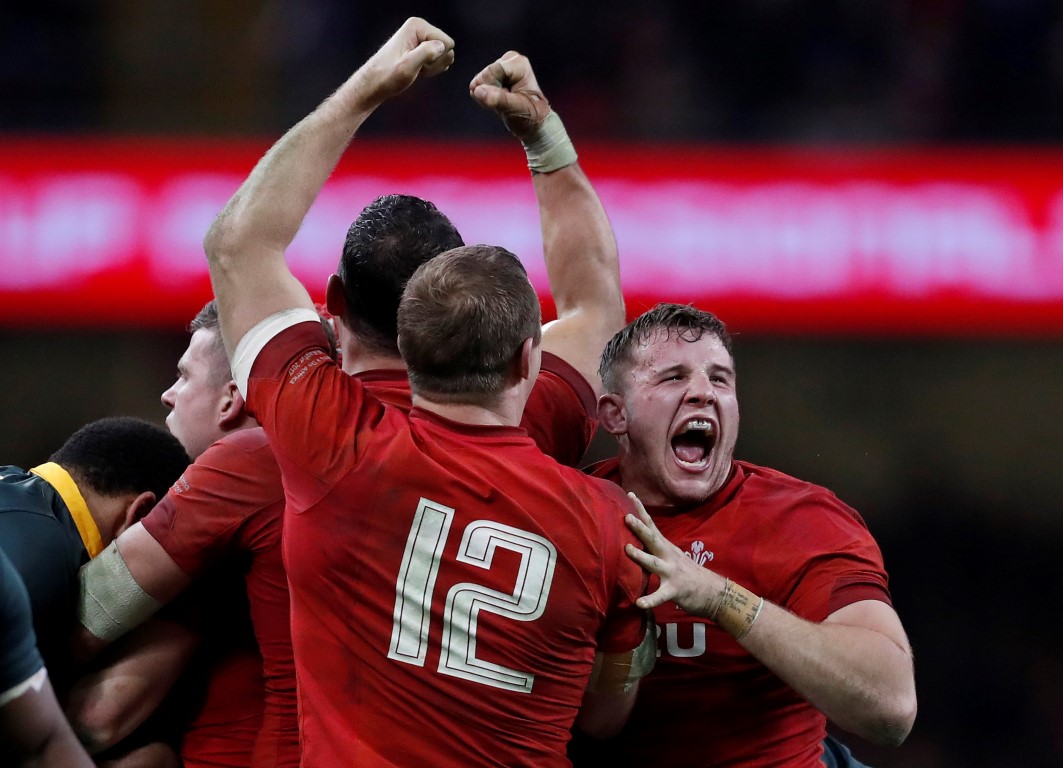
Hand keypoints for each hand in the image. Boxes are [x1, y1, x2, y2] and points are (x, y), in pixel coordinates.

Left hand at [358, 17, 454, 106]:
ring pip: (444, 55)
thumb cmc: (387, 76)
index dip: (436, 58)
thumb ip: (426, 54)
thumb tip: (442, 46)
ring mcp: (421, 37)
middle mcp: (420, 27)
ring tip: (415, 68)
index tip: (418, 63)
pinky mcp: (421, 47)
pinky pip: (438, 59)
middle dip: (435, 62)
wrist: (375, 83)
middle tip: (416, 67)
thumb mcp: (407, 66)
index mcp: (417, 26)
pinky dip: (430, 68)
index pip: (447, 42)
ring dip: (432, 67)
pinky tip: (417, 70)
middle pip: (447, 48)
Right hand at [469, 51, 551, 140]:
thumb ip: (498, 99)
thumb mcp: (516, 109)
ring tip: (503, 102)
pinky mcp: (492, 76)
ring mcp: (499, 67)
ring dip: (487, 96)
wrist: (532, 124)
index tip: (508, 100)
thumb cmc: (530, 116)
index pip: (492, 70)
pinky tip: (496, 102)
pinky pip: (476, 86)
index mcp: (519, 63)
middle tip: (507, 102)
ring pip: (479, 81)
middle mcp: (509, 60)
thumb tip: (477, 91)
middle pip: (485, 75)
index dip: (493, 88)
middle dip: (490, 92)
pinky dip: (483, 97)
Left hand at [623, 492, 724, 615]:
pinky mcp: (675, 590)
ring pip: (654, 563)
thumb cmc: (687, 573)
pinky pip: (660, 595)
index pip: (651, 524)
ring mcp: (672, 572)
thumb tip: (636, 537)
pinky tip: (639, 603)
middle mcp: (668, 556)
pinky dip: (650, 600)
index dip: (640, 509)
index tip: (629, 493)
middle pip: (652, 538)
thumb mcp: (671, 556)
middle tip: (626, 516)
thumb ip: (655, 547)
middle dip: (639, 527)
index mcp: (665, 547)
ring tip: (627, 550)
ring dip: (641, 556)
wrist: (713, 592)